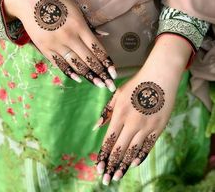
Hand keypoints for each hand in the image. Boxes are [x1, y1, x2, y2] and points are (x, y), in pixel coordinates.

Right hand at [4, 0, 116, 91]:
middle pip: (88, 59)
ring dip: (89, 76)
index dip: (106, 62)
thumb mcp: (76, 11)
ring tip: (99, 85)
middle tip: (110, 85)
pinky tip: (78, 79)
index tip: (114, 73)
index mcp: (79, 26)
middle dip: (101, 73)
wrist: (29, 1)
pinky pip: (59, 64)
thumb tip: (104, 37)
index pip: (97, 48)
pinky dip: (70, 72)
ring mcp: (56, 45)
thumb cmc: (56, 4)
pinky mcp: (45, 50)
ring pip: (75, 64)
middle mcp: (69, 37)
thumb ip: (89, 27)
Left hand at [94, 35, 191, 184]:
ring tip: (116, 176)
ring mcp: (146, 126)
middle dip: (110, 165)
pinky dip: (140, 157)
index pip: (108, 140)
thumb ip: (106, 111)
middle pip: (119, 148)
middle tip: (105, 179)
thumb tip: (95, 127)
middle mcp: (131, 123)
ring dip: (123, 165)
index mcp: (119, 114)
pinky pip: (148, 146)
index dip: (102, 154)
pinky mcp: (158, 127)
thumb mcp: (117, 94)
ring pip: (132, 150)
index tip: (98, 166)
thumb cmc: (136, 84)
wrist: (159, 77)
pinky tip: (133, 165)